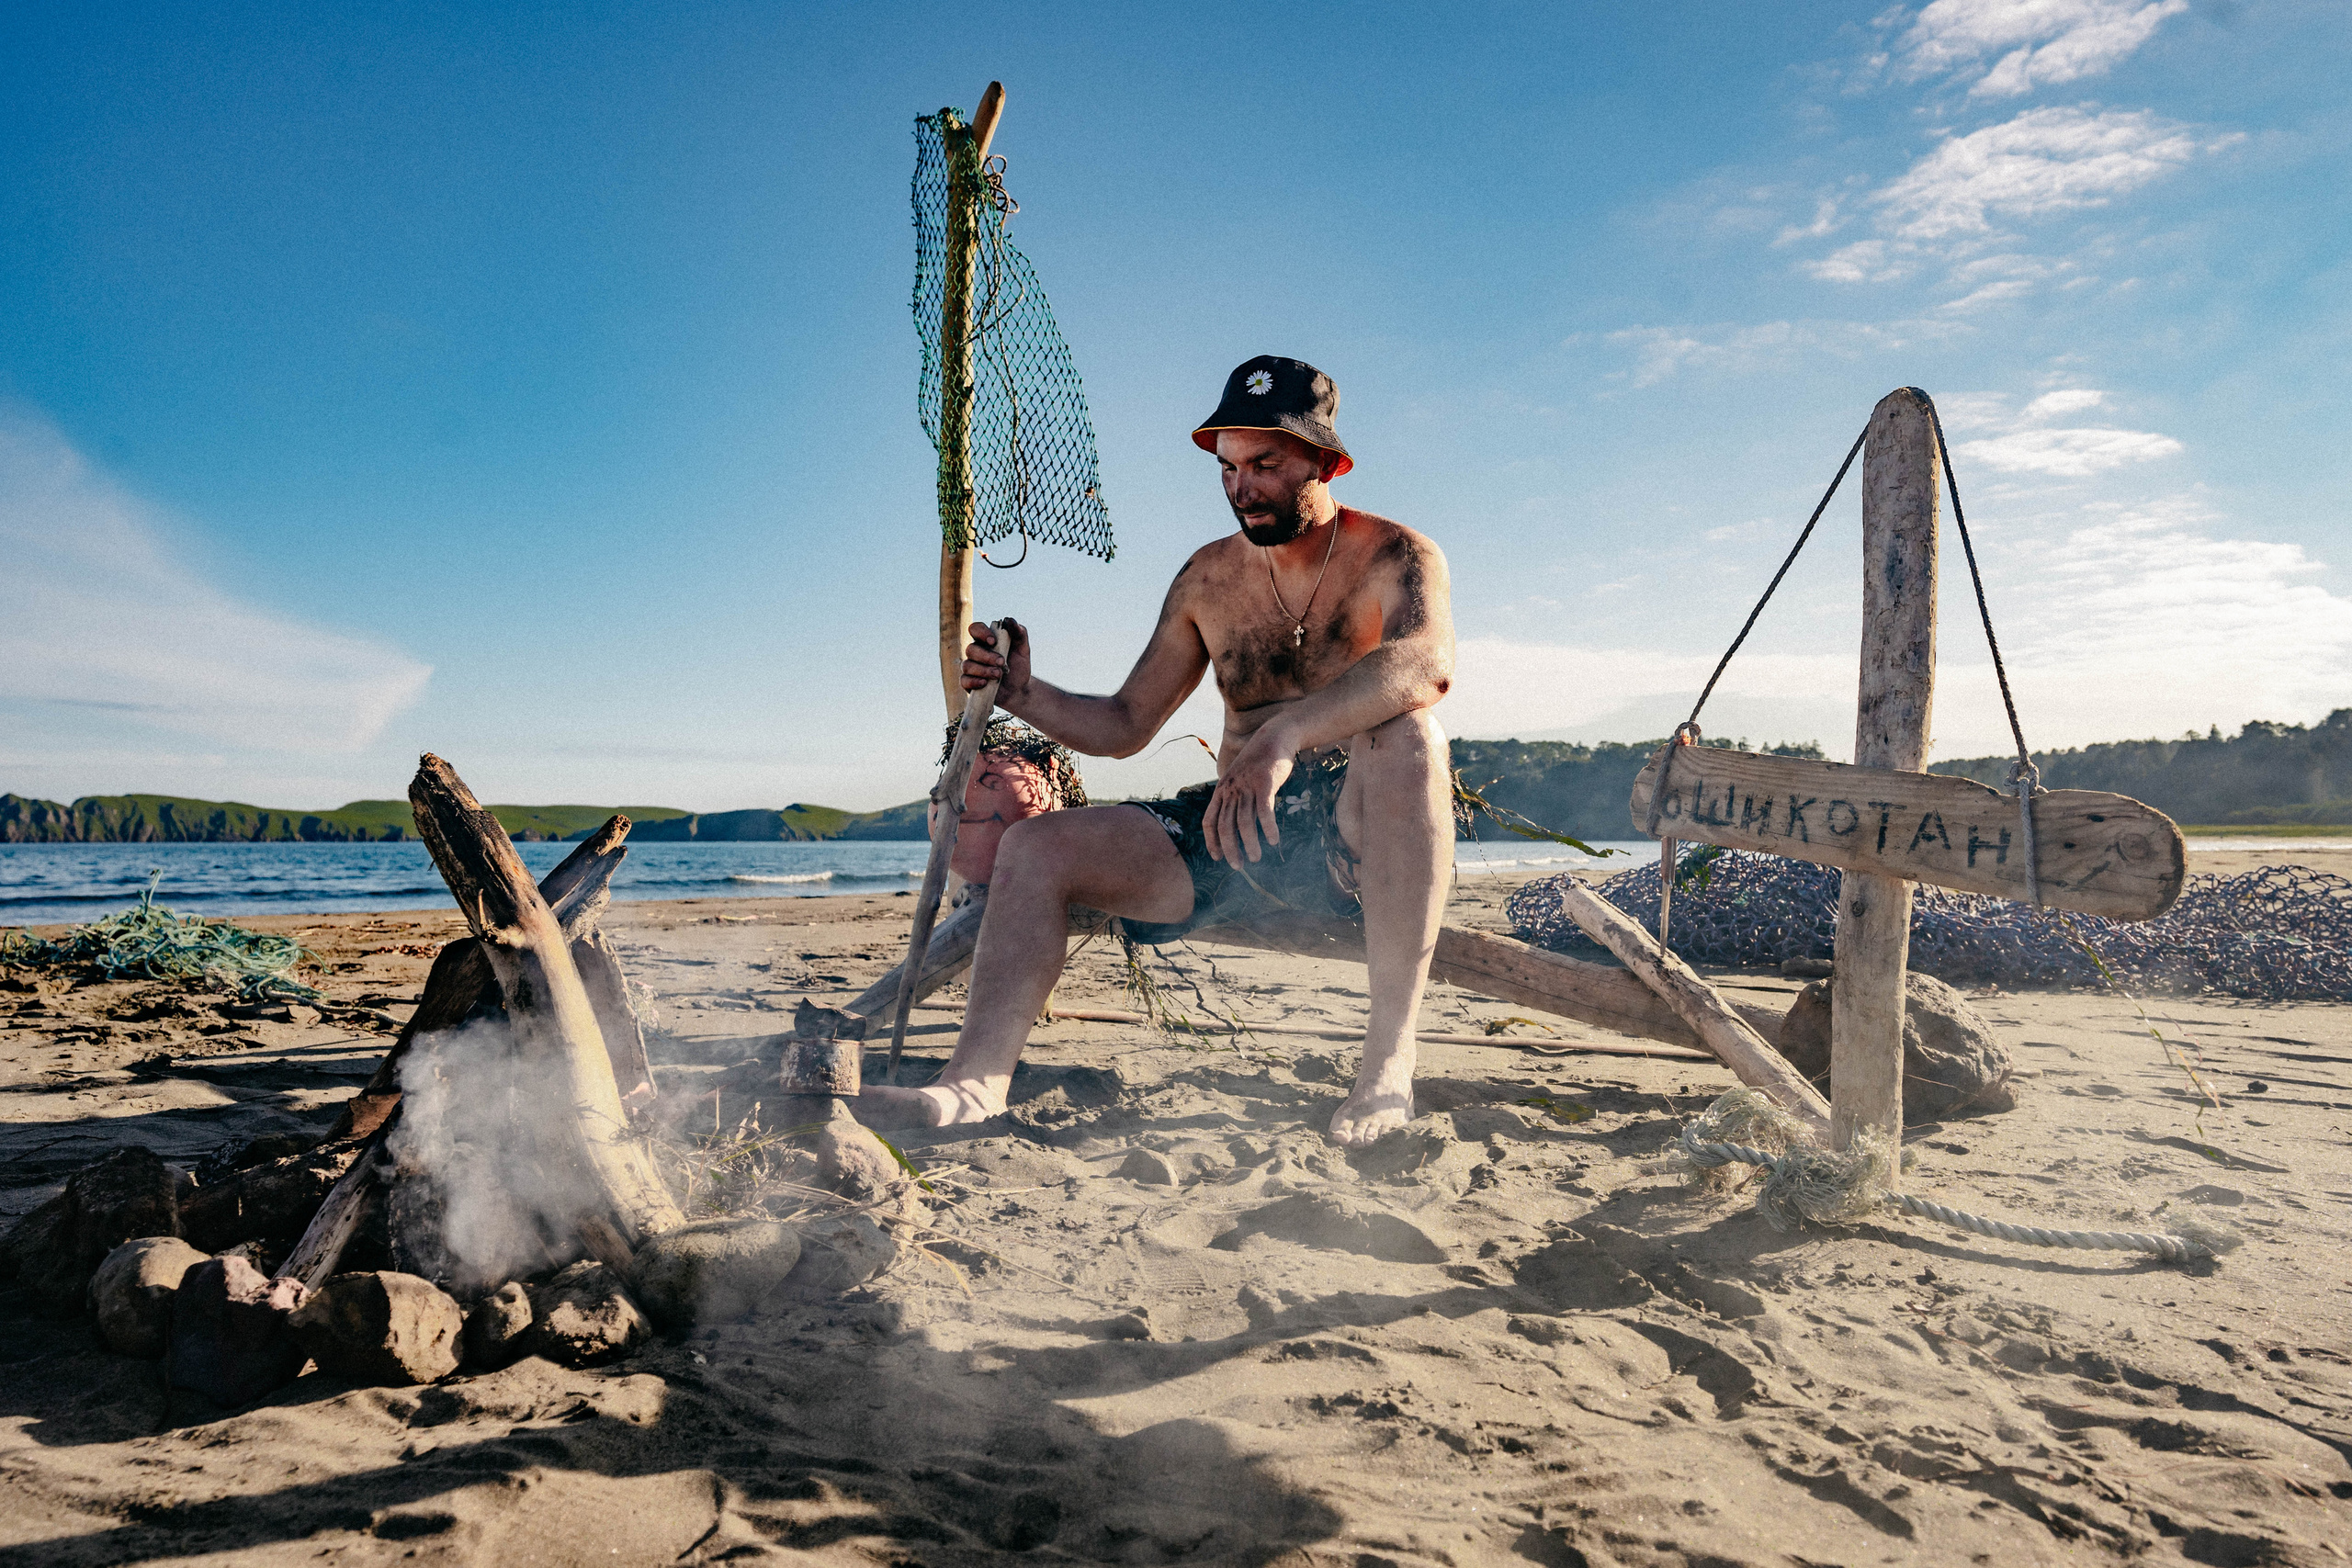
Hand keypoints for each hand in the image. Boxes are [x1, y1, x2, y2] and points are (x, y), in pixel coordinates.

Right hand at [961, 618, 1030, 703]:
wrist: (1019, 690)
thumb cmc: (1018, 667)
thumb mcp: (1023, 649)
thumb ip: (1019, 633)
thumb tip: (1009, 620)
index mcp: (986, 640)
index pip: (975, 629)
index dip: (981, 633)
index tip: (993, 642)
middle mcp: (976, 652)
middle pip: (971, 649)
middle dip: (987, 656)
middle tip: (1002, 663)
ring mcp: (971, 668)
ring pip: (967, 665)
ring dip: (983, 670)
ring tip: (999, 674)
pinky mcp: (969, 683)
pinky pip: (964, 681)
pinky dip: (974, 681)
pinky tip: (985, 683)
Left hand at [1204, 727, 1294, 865]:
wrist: (1275, 736)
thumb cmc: (1259, 761)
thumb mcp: (1239, 778)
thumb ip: (1234, 797)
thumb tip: (1235, 822)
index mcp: (1221, 789)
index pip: (1209, 820)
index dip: (1211, 841)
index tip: (1217, 857)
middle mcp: (1231, 789)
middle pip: (1225, 826)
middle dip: (1230, 849)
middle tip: (1238, 866)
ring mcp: (1247, 785)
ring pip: (1244, 822)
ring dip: (1250, 844)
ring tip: (1257, 858)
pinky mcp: (1265, 783)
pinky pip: (1265, 811)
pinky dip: (1269, 828)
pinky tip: (1274, 840)